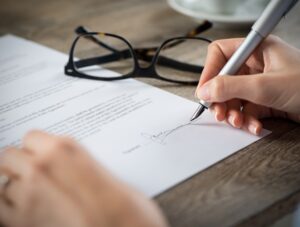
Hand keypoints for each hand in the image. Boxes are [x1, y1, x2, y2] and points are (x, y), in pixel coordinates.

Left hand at [0, 131, 167, 226]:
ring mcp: (28, 194)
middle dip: (19, 164)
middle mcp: (42, 167)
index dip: (36, 147)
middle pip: (9, 156)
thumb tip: (67, 164)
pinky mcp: (21, 221)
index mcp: (64, 149)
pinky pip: (1, 207)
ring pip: (5, 182)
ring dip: (16, 186)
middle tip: (33, 172)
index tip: (40, 154)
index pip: (30, 137)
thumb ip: (77, 162)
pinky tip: (27, 210)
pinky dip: (10, 207)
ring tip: (35, 194)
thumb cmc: (123, 206)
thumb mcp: (103, 171)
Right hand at [196, 36, 299, 134]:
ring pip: (233, 97)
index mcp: (257, 50)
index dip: (210, 71)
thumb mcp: (265, 86)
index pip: (221, 54)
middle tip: (219, 113)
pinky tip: (254, 127)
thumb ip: (231, 87)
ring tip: (238, 122)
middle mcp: (256, 65)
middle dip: (221, 99)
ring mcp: (260, 83)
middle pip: (224, 80)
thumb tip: (204, 91)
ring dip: (233, 113)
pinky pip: (246, 109)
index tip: (204, 91)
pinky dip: (247, 120)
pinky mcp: (265, 100)